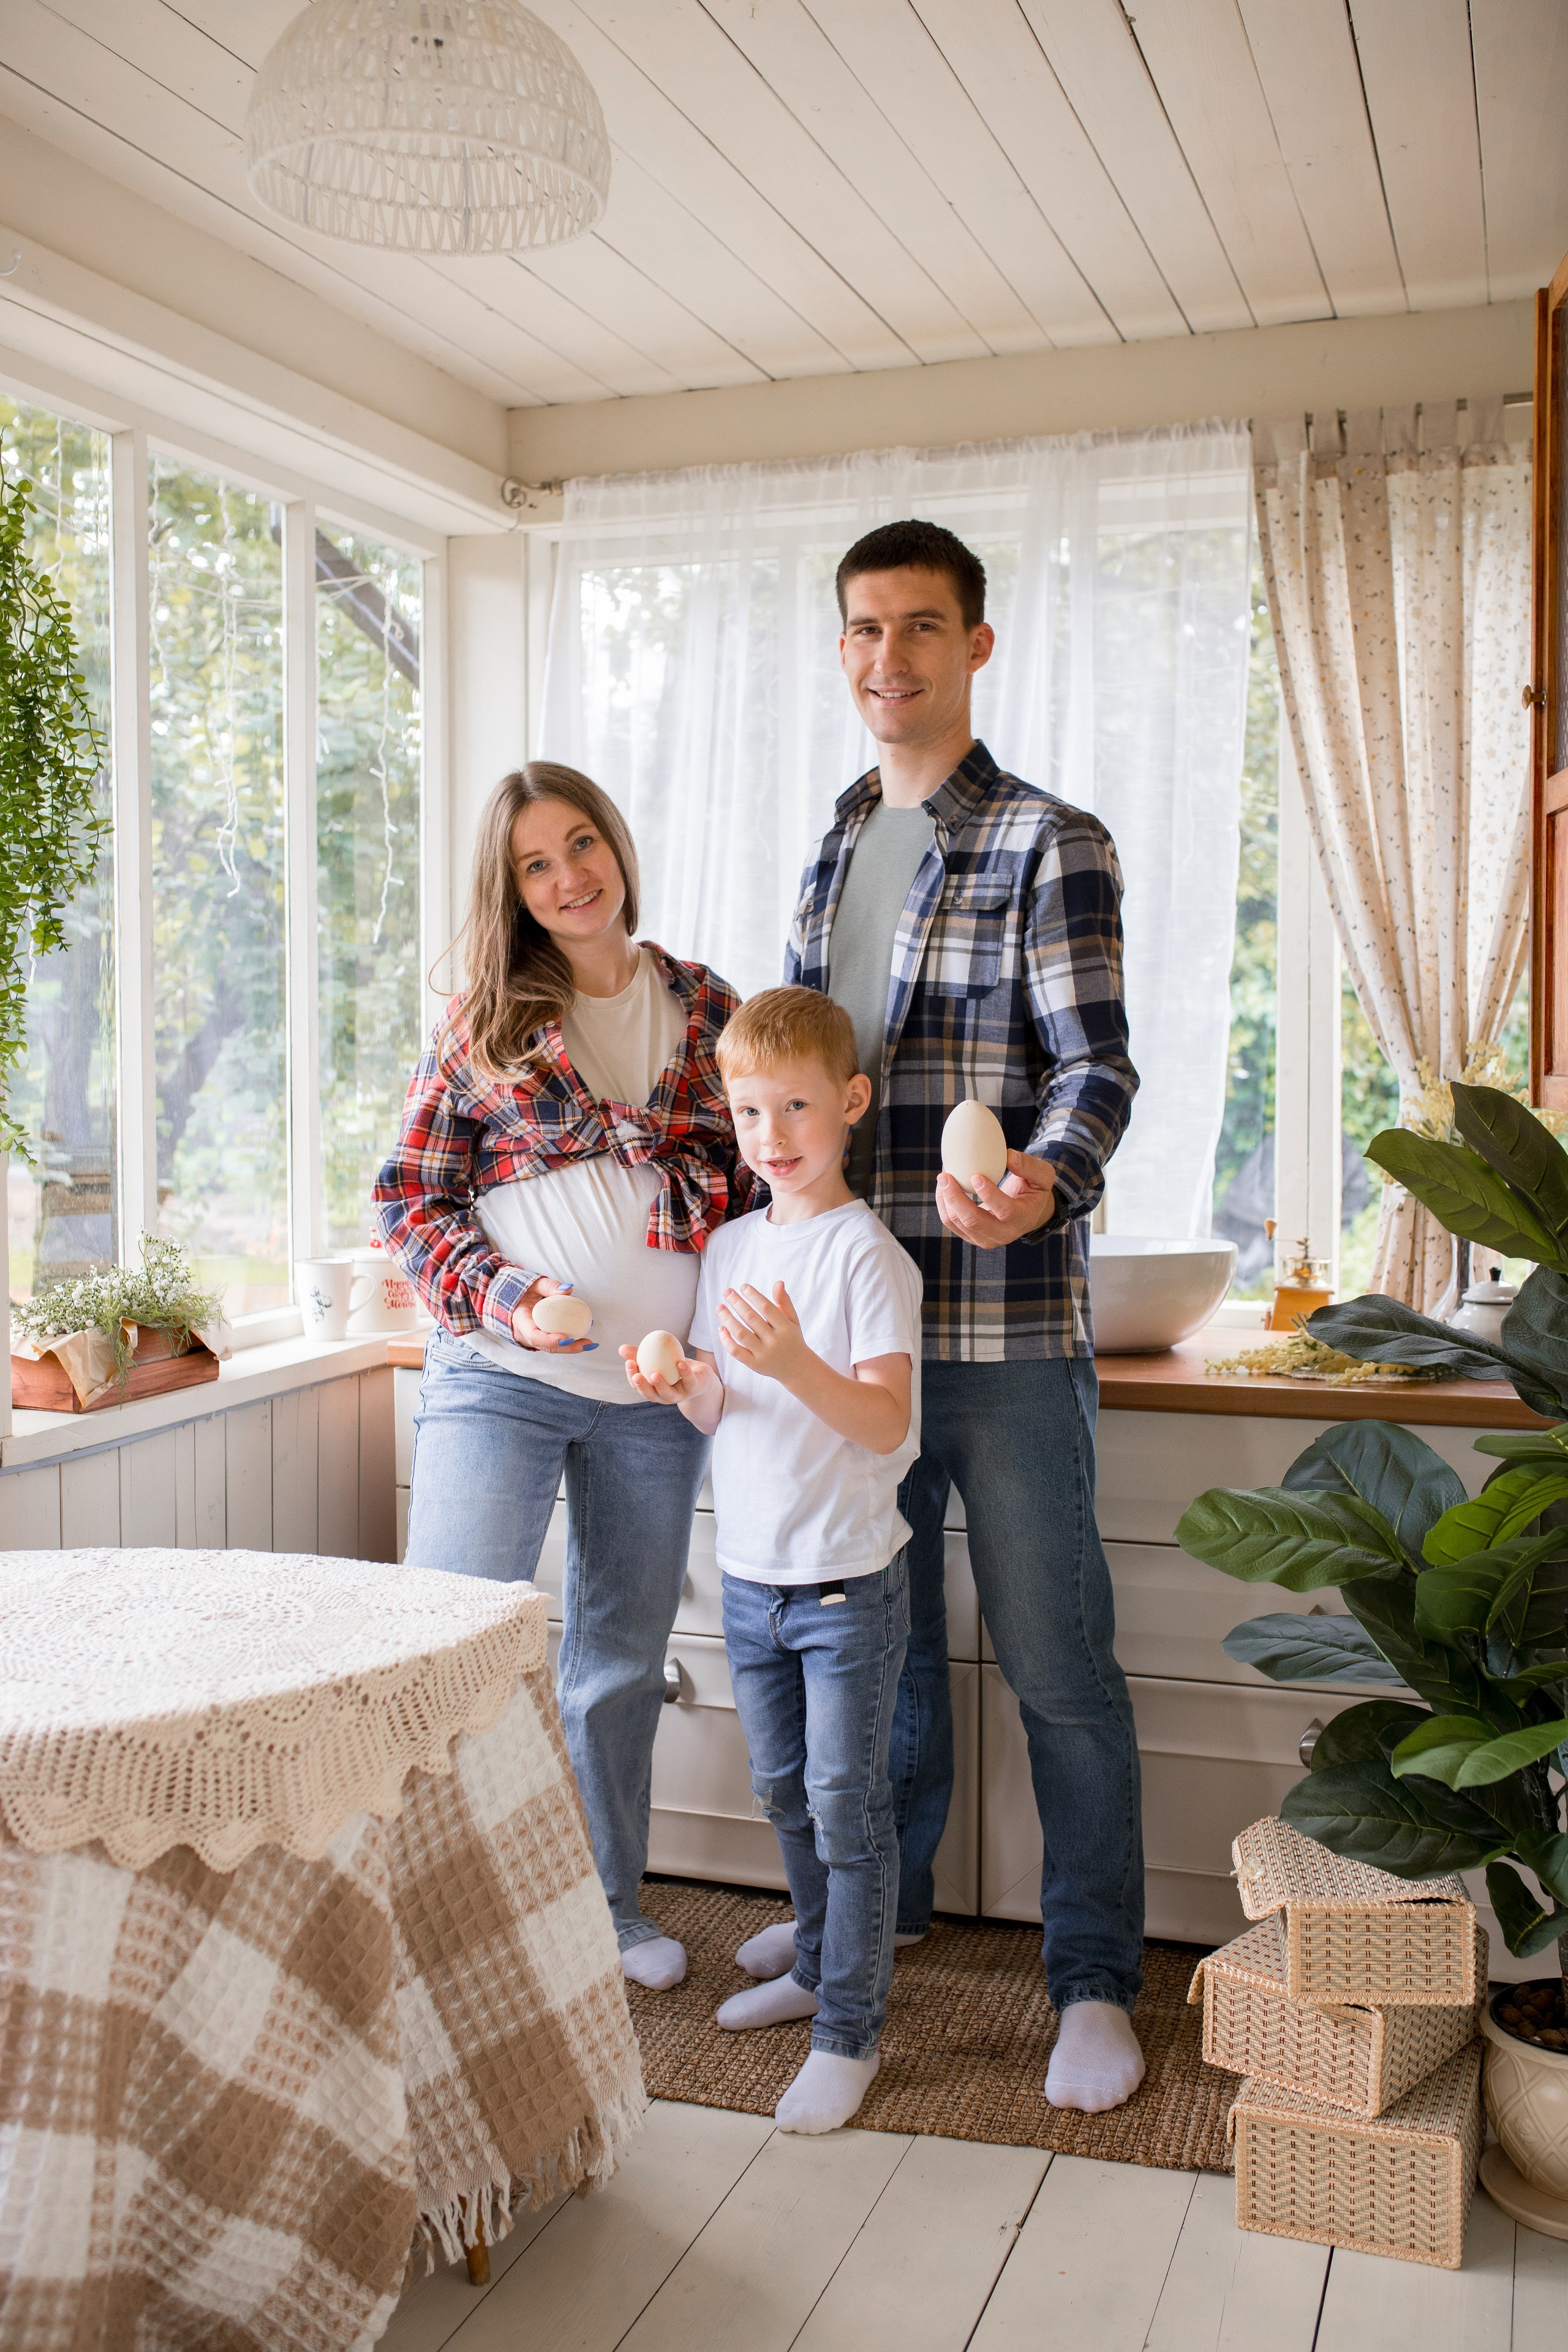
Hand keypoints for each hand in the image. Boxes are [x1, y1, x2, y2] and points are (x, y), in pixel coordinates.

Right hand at [510, 1277, 596, 1351]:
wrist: (510, 1299)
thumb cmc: (521, 1292)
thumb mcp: (533, 1284)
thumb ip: (549, 1286)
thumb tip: (567, 1290)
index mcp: (520, 1321)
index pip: (534, 1336)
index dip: (549, 1340)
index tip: (566, 1338)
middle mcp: (525, 1334)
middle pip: (546, 1346)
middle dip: (567, 1348)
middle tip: (585, 1343)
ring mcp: (532, 1339)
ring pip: (552, 1348)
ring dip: (571, 1347)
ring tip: (589, 1343)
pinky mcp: (540, 1339)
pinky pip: (554, 1343)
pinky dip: (569, 1342)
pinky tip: (583, 1339)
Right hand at [618, 1346, 719, 1408]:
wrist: (701, 1377)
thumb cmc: (674, 1368)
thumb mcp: (658, 1360)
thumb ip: (640, 1354)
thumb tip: (621, 1348)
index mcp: (653, 1389)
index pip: (638, 1386)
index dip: (632, 1376)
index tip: (629, 1363)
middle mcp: (664, 1396)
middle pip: (650, 1395)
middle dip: (642, 1386)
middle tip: (637, 1376)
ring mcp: (679, 1395)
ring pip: (668, 1394)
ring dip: (661, 1385)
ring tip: (655, 1375)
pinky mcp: (694, 1389)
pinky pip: (688, 1381)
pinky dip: (684, 1373)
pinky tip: (680, 1363)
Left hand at [717, 1281, 812, 1382]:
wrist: (796, 1367)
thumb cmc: (791, 1338)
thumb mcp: (792, 1320)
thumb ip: (784, 1301)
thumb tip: (778, 1283)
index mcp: (785, 1328)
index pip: (766, 1307)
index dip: (753, 1295)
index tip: (743, 1286)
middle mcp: (774, 1341)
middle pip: (751, 1318)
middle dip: (737, 1302)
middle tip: (727, 1291)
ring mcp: (763, 1354)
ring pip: (740, 1333)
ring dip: (727, 1318)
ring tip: (720, 1307)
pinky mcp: (754, 1364)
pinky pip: (736, 1351)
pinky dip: (726, 1339)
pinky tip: (721, 1327)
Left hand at [936, 1150, 1056, 1249]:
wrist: (1026, 1212)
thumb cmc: (1033, 1190)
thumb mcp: (1042, 1176)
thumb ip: (1029, 1166)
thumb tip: (1008, 1156)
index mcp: (1023, 1218)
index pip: (1005, 1211)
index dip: (989, 1195)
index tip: (975, 1176)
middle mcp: (1004, 1234)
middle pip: (974, 1221)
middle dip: (956, 1199)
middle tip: (945, 1176)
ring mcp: (986, 1238)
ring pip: (959, 1223)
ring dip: (946, 1200)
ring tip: (943, 1177)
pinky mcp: (972, 1237)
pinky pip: (952, 1223)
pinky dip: (944, 1205)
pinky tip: (944, 1187)